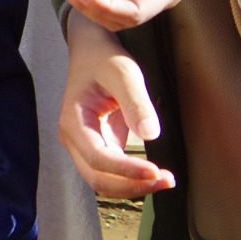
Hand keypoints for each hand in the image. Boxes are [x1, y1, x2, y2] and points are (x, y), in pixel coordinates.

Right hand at [60, 11, 176, 198]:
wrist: (91, 52)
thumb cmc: (104, 59)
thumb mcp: (123, 73)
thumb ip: (136, 103)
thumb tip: (150, 135)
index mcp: (73, 121)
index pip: (98, 158)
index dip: (126, 170)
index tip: (156, 171)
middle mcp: (73, 139)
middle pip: (97, 178)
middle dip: (132, 185)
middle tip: (167, 181)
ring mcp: (82, 145)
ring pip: (102, 181)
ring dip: (132, 187)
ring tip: (165, 181)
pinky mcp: (96, 146)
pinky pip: (110, 173)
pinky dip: (130, 179)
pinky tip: (153, 175)